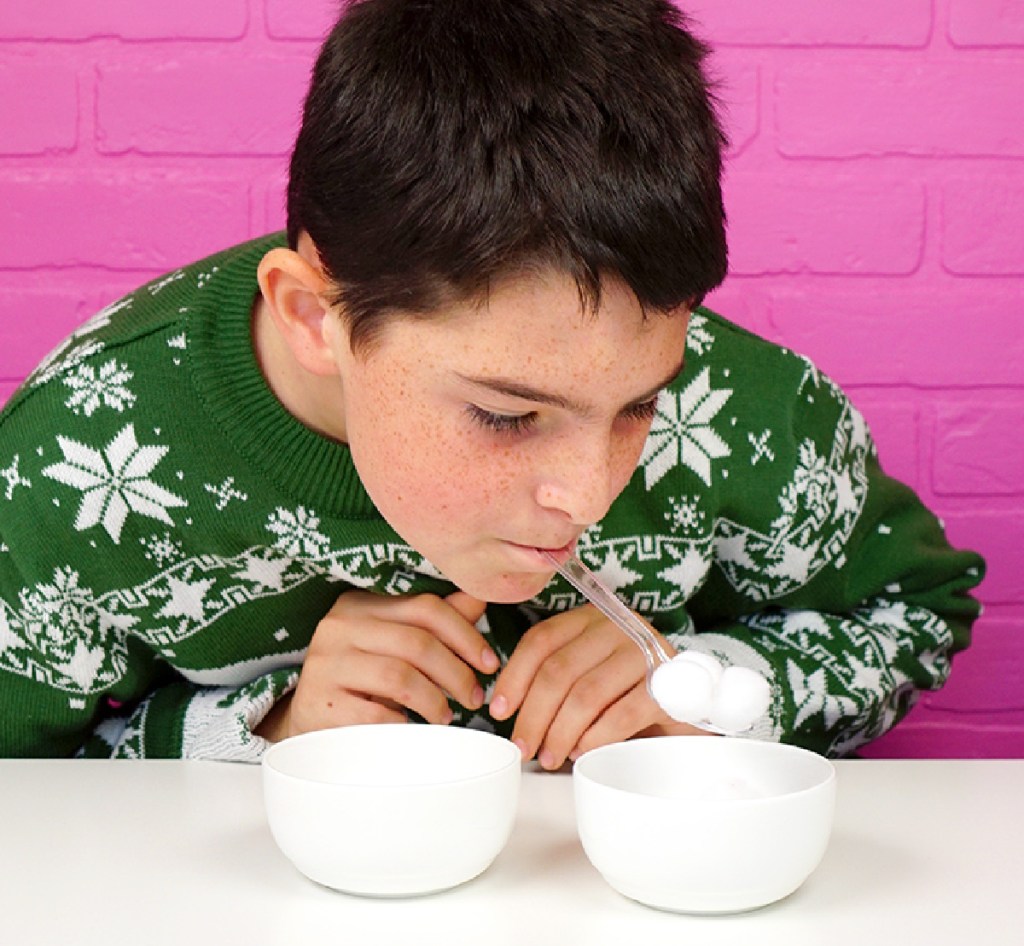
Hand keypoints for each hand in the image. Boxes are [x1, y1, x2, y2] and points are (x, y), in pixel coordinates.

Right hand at [257, 590, 497, 741]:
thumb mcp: (396, 644)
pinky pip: (375, 715)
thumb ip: (436, 622)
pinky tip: (411, 729)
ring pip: (399, 677)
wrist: (308, 719)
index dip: (467, 635)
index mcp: (360, 604)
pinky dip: (403, 724)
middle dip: (456, 673)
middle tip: (474, 697)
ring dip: (434, 700)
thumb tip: (481, 595)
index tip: (490, 664)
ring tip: (445, 716)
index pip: (426, 608)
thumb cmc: (363, 678)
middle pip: (416, 643)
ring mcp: (325, 665)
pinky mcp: (318, 704)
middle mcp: (338, 626)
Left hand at [489, 604, 709, 768]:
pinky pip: (621, 714)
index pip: (541, 640)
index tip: (499, 711)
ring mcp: (645, 651)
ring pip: (586, 693)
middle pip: (559, 669)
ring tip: (550, 755)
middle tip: (524, 747)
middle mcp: (617, 625)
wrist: (694, 705)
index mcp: (591, 618)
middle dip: (534, 715)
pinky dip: (596, 737)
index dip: (514, 677)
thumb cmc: (628, 694)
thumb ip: (555, 681)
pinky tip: (584, 751)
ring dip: (561, 732)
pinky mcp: (669, 684)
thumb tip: (506, 710)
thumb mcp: (587, 677)